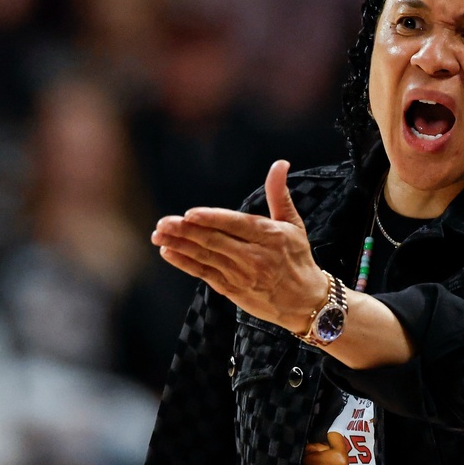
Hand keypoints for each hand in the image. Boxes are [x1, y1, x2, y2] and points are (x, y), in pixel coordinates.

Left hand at [151, 160, 327, 332]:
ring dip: (179, 245)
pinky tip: (168, 252)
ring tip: (158, 234)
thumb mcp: (293, 224)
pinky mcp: (233, 290)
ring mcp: (242, 275)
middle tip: (163, 222)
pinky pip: (204, 274)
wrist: (305, 301)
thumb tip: (280, 163)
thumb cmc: (297, 257)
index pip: (237, 225)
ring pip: (205, 257)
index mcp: (270, 236)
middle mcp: (255, 257)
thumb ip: (279, 193)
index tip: (190, 214)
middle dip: (186, 231)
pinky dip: (185, 263)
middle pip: (215, 242)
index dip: (212, 219)